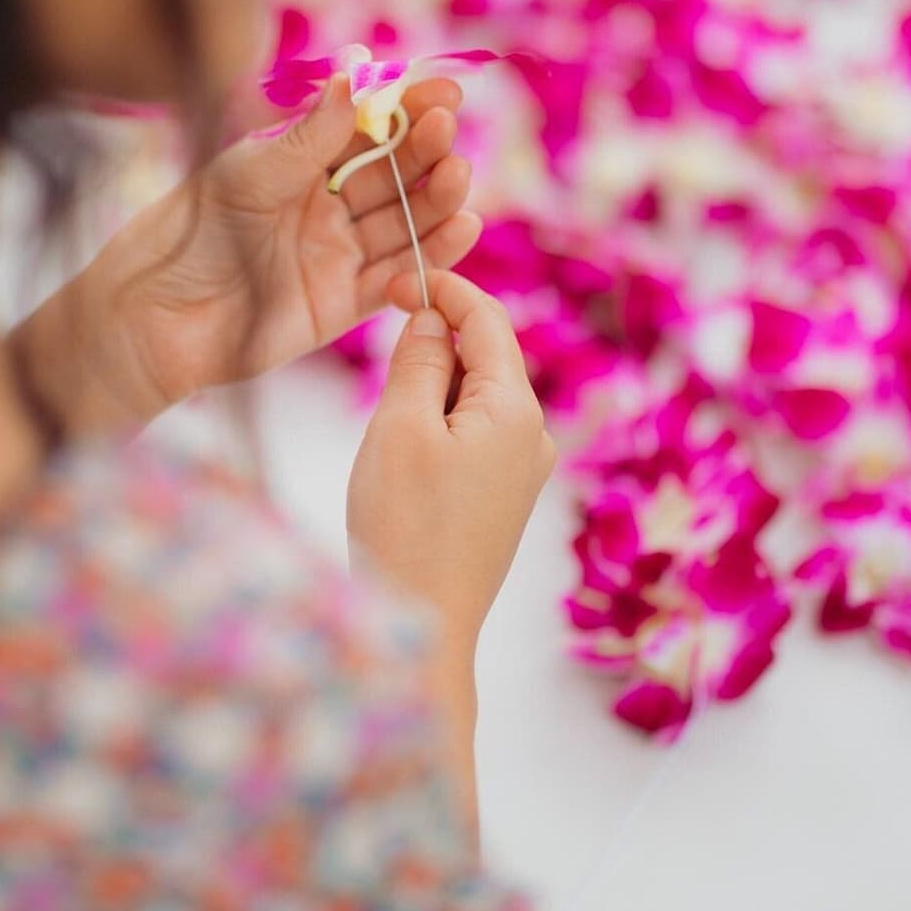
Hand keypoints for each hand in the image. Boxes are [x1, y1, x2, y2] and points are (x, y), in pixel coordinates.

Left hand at [11, 77, 482, 432]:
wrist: (155, 317)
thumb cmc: (188, 234)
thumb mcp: (247, 175)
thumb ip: (307, 137)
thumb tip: (352, 75)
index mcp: (299, 162)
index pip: (367, 128)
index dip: (406, 109)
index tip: (442, 91)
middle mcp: (325, 204)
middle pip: (395, 173)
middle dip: (426, 150)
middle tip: (446, 129)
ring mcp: (338, 253)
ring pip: (404, 221)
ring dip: (437, 199)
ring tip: (458, 175)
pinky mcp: (344, 304)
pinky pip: (399, 276)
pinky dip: (432, 255)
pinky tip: (463, 228)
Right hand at [346, 270, 556, 649]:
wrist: (423, 629)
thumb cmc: (405, 528)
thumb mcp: (399, 427)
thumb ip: (419, 361)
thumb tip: (433, 319)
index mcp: (517, 409)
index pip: (488, 320)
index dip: (445, 289)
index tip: (396, 280)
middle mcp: (534, 436)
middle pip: (485, 358)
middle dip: (434, 346)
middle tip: (377, 358)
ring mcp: (523, 471)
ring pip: (476, 399)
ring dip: (431, 392)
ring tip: (386, 428)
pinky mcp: (503, 500)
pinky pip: (474, 436)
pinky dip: (438, 426)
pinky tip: (404, 457)